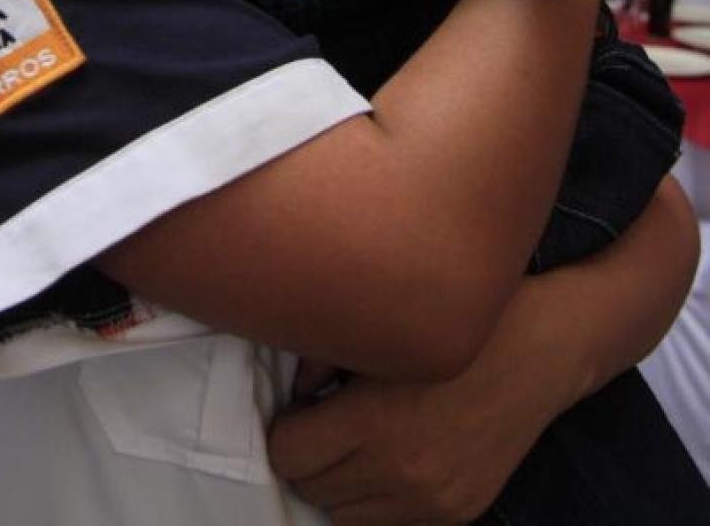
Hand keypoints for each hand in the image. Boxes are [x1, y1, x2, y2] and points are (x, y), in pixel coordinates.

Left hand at [269, 352, 569, 523]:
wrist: (544, 350)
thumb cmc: (463, 326)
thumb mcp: (388, 329)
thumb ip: (327, 358)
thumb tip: (296, 387)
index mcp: (376, 420)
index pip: (288, 452)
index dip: (288, 426)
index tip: (304, 405)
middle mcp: (401, 471)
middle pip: (311, 489)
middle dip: (308, 455)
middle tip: (325, 420)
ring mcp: (432, 500)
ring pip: (344, 516)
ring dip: (340, 483)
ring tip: (358, 442)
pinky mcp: (458, 513)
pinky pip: (389, 522)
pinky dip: (379, 497)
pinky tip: (394, 457)